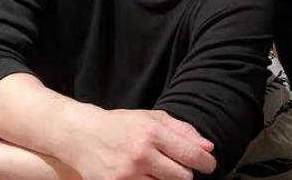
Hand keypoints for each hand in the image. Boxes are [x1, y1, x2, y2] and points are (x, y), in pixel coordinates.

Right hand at [63, 106, 216, 179]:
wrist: (82, 135)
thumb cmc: (121, 125)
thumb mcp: (153, 118)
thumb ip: (183, 131)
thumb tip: (208, 148)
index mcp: (152, 132)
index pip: (190, 154)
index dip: (206, 163)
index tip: (209, 165)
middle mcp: (141, 154)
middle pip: (182, 177)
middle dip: (185, 173)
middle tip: (178, 166)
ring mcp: (127, 174)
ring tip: (158, 170)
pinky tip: (147, 176)